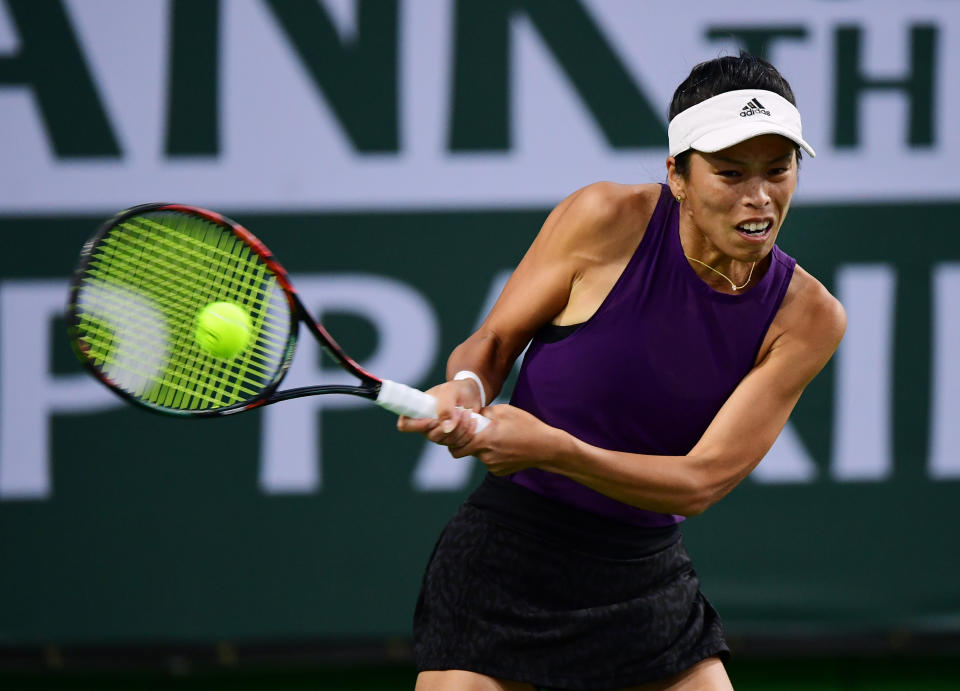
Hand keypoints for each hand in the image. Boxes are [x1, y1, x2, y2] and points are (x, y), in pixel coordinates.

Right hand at [396, 378, 483, 450]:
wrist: (472, 394)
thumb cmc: (458, 389)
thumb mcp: (451, 391)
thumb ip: (446, 407)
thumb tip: (446, 429)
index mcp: (419, 410)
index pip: (405, 424)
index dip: (416, 426)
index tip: (433, 421)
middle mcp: (426, 425)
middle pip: (432, 436)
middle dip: (450, 425)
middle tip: (461, 411)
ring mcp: (439, 434)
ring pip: (448, 441)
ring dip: (462, 428)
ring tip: (468, 413)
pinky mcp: (452, 439)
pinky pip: (459, 444)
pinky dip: (468, 433)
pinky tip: (473, 420)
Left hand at [451, 404, 567, 476]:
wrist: (546, 447)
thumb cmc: (527, 426)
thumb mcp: (505, 411)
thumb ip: (484, 412)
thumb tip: (472, 414)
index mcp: (484, 440)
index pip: (456, 446)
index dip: (455, 438)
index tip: (460, 429)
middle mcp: (485, 457)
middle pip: (466, 450)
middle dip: (467, 441)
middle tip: (477, 432)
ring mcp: (492, 466)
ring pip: (478, 455)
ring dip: (482, 447)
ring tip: (497, 437)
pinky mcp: (499, 471)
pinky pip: (488, 461)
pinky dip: (491, 454)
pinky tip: (505, 446)